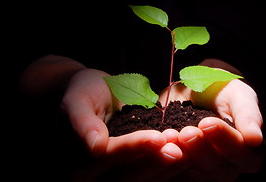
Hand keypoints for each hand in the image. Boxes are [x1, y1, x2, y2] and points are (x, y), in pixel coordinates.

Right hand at [61, 68, 183, 180]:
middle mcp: (94, 176)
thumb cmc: (82, 93)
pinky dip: (169, 168)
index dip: (133, 148)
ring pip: (142, 180)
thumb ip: (82, 122)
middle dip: (155, 161)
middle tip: (179, 146)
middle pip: (126, 176)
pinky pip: (151, 176)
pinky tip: (189, 156)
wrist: (93, 96)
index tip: (158, 136)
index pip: (107, 157)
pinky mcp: (130, 171)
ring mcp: (113, 176)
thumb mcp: (77, 100)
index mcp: (76, 161)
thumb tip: (94, 147)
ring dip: (166, 167)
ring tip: (188, 149)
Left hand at [158, 59, 263, 180]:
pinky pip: (172, 173)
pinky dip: (164, 159)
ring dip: (181, 157)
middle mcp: (227, 166)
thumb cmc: (221, 92)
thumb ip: (247, 114)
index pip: (243, 154)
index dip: (225, 140)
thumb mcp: (237, 94)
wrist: (193, 92)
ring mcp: (202, 171)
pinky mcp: (180, 171)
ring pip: (194, 174)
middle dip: (201, 150)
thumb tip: (255, 138)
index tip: (207, 122)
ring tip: (170, 137)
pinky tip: (159, 142)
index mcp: (247, 150)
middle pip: (219, 170)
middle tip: (187, 132)